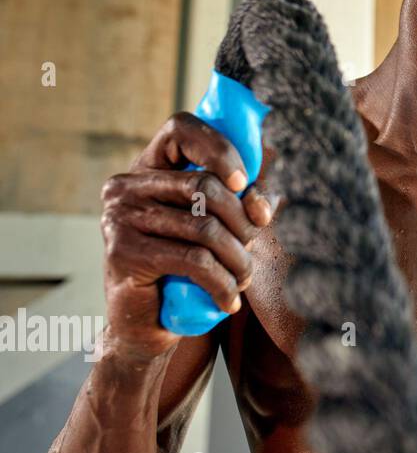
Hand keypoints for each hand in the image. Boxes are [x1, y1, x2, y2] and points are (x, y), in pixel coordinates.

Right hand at [99, 112, 278, 359]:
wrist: (143, 324)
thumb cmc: (185, 268)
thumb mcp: (214, 227)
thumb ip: (241, 203)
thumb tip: (262, 205)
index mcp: (146, 168)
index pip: (181, 128)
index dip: (219, 148)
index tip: (243, 181)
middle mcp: (125, 187)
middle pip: (205, 185)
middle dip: (241, 222)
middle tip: (250, 248)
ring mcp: (119, 218)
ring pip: (205, 228)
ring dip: (238, 259)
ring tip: (244, 278)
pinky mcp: (123, 254)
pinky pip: (194, 261)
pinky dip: (222, 283)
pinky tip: (230, 301)